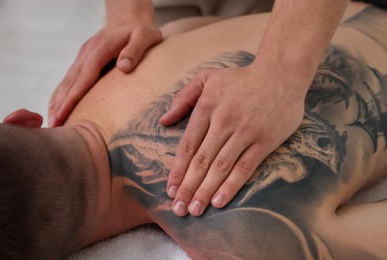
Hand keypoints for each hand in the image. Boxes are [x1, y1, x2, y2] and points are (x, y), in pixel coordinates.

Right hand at [49, 21, 161, 125]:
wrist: (130, 18)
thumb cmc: (141, 31)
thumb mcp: (145, 36)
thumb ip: (135, 51)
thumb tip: (123, 67)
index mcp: (100, 49)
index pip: (84, 77)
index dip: (73, 97)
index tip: (63, 113)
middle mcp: (87, 53)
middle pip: (70, 81)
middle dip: (60, 104)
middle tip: (53, 125)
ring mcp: (83, 56)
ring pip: (67, 80)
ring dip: (58, 100)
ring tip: (51, 121)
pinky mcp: (84, 60)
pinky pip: (70, 78)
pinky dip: (62, 92)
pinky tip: (57, 106)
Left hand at [160, 64, 306, 216]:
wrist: (281, 74)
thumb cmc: (241, 78)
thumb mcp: (208, 77)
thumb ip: (184, 97)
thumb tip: (164, 120)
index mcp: (207, 108)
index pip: (187, 146)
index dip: (177, 170)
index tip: (170, 190)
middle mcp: (223, 122)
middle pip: (201, 161)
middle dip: (188, 188)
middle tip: (178, 209)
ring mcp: (244, 132)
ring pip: (220, 167)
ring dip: (205, 191)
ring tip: (194, 210)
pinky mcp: (264, 141)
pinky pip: (245, 167)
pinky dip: (231, 186)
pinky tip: (219, 201)